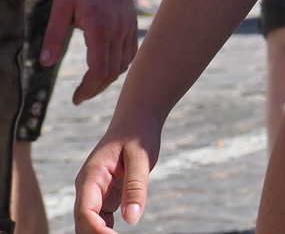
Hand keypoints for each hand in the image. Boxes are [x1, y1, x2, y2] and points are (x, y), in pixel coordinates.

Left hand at [41, 0, 137, 103]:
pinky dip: (121, 65)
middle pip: (113, 71)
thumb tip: (45, 63)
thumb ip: (53, 35)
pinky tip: (108, 66)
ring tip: (91, 84)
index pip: (99, 69)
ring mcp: (129, 26)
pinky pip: (132, 52)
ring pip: (125, 63)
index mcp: (100, 27)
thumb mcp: (60, 6)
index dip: (88, 88)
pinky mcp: (133, 22)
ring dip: (109, 78)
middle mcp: (119, 29)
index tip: (75, 98)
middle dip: (97, 88)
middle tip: (80, 96)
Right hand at [75, 117, 160, 233]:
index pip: (85, 212)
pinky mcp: (106, 195)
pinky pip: (101, 218)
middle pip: (84, 222)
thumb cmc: (138, 134)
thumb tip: (132, 219)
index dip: (96, 231)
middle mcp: (87, 187)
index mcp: (91, 176)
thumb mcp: (142, 157)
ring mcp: (95, 192)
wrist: (136, 119)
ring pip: (90, 223)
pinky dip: (107, 230)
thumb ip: (136, 187)